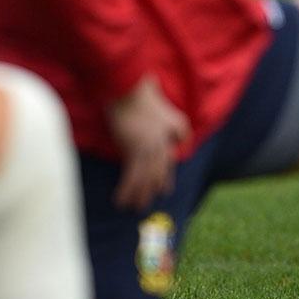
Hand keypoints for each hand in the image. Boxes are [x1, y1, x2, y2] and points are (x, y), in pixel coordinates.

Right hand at [106, 75, 188, 209]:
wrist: (128, 90)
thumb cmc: (142, 96)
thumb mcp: (167, 110)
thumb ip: (177, 127)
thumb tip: (178, 144)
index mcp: (170, 135)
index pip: (167, 162)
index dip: (165, 178)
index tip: (163, 190)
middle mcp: (161, 144)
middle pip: (157, 173)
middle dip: (151, 190)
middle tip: (144, 204)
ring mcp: (149, 147)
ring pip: (145, 178)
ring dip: (138, 195)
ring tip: (132, 208)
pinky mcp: (134, 149)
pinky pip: (131, 175)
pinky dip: (126, 190)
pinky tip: (120, 200)